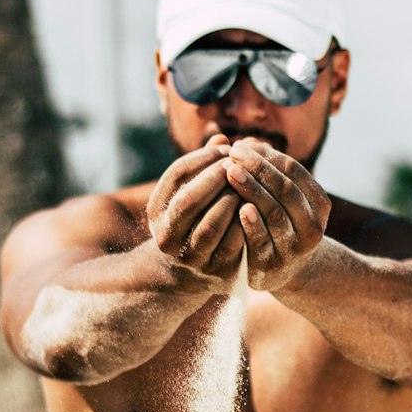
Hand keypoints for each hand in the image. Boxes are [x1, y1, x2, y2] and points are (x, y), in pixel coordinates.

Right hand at [146, 134, 244, 290]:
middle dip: (216, 178)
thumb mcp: (188, 193)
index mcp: (156, 210)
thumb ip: (203, 167)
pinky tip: (255, 209)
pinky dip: (244, 224)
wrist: (188, 271)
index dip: (202, 158)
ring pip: (209, 226)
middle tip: (238, 164)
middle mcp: (166, 236)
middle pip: (188, 200)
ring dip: (231, 202)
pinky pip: (231, 246)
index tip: (226, 148)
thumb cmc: (193, 219)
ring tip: (246, 186)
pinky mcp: (213, 272)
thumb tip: (222, 138)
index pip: (176, 175)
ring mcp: (188, 257)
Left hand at [224, 139, 330, 290]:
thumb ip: (268, 172)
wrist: (282, 269)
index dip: (268, 155)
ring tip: (231, 172)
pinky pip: (262, 241)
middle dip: (259, 168)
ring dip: (252, 190)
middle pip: (286, 190)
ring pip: (275, 213)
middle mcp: (313, 226)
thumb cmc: (278, 222)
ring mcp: (294, 248)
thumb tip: (246, 141)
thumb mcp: (282, 198)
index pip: (294, 171)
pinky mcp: (273, 265)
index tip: (243, 144)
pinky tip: (240, 207)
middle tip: (233, 153)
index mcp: (319, 204)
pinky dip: (252, 223)